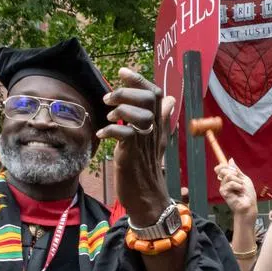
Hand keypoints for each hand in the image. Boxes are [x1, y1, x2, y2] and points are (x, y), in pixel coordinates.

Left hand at [99, 69, 174, 224]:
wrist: (148, 198)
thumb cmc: (147, 168)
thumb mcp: (156, 141)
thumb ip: (161, 119)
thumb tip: (170, 99)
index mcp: (160, 126)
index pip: (157, 95)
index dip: (140, 80)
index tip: (123, 72)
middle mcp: (155, 131)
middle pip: (149, 99)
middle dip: (126, 92)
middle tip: (108, 98)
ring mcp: (145, 143)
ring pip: (140, 114)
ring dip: (120, 110)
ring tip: (108, 117)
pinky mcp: (133, 154)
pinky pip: (125, 134)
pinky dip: (110, 130)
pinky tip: (102, 134)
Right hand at [216, 159, 255, 217]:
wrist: (249, 204)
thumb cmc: (248, 194)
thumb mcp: (244, 178)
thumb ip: (236, 170)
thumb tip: (230, 159)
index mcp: (229, 178)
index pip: (221, 168)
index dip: (224, 165)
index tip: (232, 168)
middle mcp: (224, 182)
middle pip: (223, 170)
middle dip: (234, 173)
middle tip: (240, 181)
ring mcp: (223, 187)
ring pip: (228, 176)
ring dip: (238, 181)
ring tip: (241, 188)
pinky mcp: (223, 192)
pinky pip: (230, 183)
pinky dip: (238, 186)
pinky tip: (240, 191)